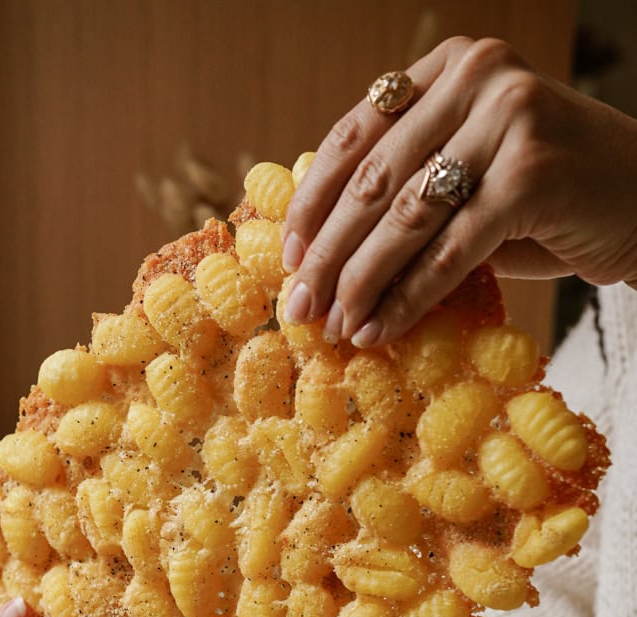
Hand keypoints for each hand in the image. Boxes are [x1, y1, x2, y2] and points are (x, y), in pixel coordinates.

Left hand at [281, 36, 636, 346]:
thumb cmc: (548, 197)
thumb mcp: (470, 171)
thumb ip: (409, 185)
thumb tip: (319, 248)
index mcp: (451, 66)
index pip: (357, 134)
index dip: (314, 202)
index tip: (288, 257)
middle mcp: (478, 77)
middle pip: (374, 180)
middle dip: (328, 254)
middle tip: (299, 309)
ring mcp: (508, 120)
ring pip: (406, 218)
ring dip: (360, 283)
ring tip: (335, 327)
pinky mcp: (531, 176)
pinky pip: (448, 251)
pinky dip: (408, 298)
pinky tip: (379, 330)